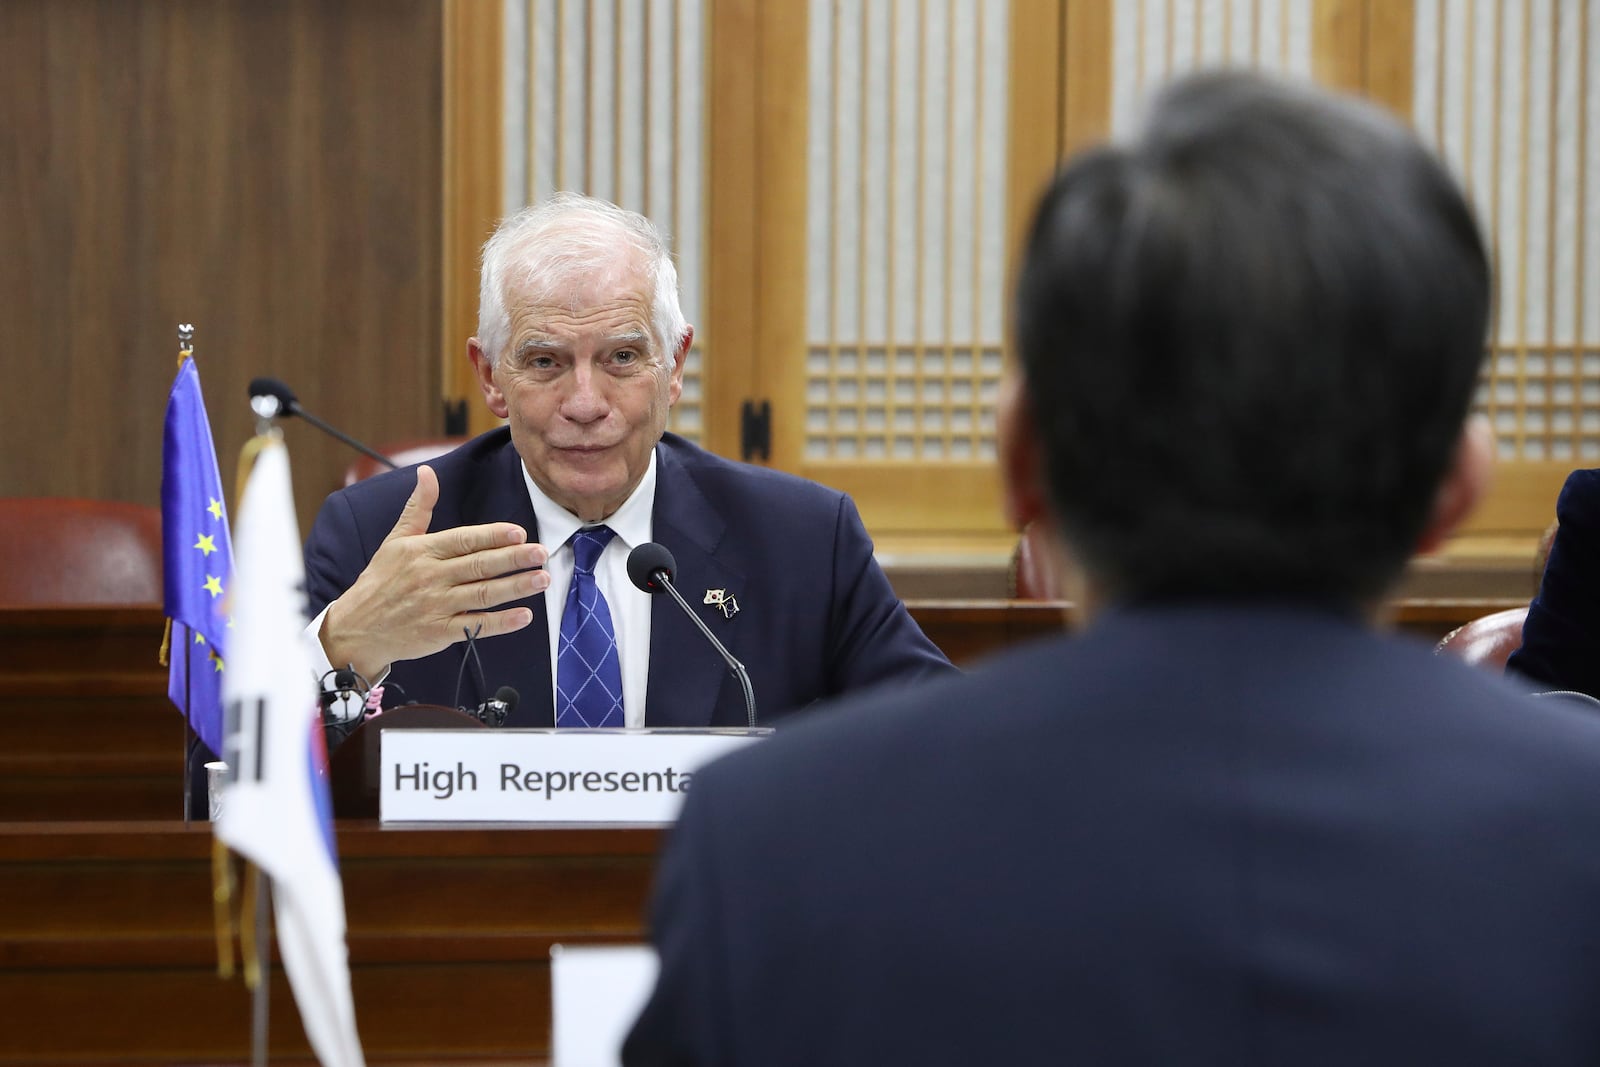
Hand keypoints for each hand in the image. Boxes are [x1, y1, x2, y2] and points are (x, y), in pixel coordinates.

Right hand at [320, 465, 548, 678]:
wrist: (357, 627)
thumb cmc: (380, 580)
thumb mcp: (396, 539)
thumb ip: (418, 507)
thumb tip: (426, 472)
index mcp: (422, 551)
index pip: (463, 540)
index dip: (492, 536)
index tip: (519, 532)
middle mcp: (430, 577)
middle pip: (478, 566)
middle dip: (513, 559)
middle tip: (541, 552)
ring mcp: (436, 606)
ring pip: (482, 594)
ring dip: (515, 587)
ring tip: (542, 579)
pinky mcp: (439, 632)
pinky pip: (475, 626)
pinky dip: (500, 623)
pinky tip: (524, 615)